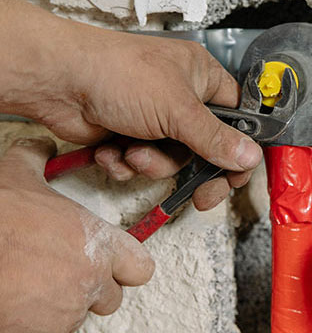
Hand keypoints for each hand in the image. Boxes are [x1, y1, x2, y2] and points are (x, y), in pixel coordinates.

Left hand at [0, 0, 261, 209]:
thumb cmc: (119, 74)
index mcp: (203, 78)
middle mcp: (182, 98)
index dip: (240, 149)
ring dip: (152, 163)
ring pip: (172, 160)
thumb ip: (215, 138)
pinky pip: (143, 163)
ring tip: (133, 150)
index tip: (235, 177)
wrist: (58, 81)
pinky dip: (127, 162)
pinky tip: (112, 150)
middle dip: (193, 169)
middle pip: (206, 148)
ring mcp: (155, 118)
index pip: (238, 118)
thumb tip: (249, 155)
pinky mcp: (129, 135)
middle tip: (201, 196)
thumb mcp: (177, 109)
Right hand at [0, 138, 154, 331]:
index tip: (113, 261)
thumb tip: (42, 147)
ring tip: (38, 282)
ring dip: (65, 303)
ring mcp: (67, 312)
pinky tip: (22, 298)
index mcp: (98, 244)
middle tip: (68, 272)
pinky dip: (40, 320)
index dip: (126, 265)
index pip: (140, 268)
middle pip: (112, 295)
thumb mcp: (19, 175)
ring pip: (80, 314)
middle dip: (93, 287)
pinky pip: (53, 331)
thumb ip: (39, 158)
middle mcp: (90, 280)